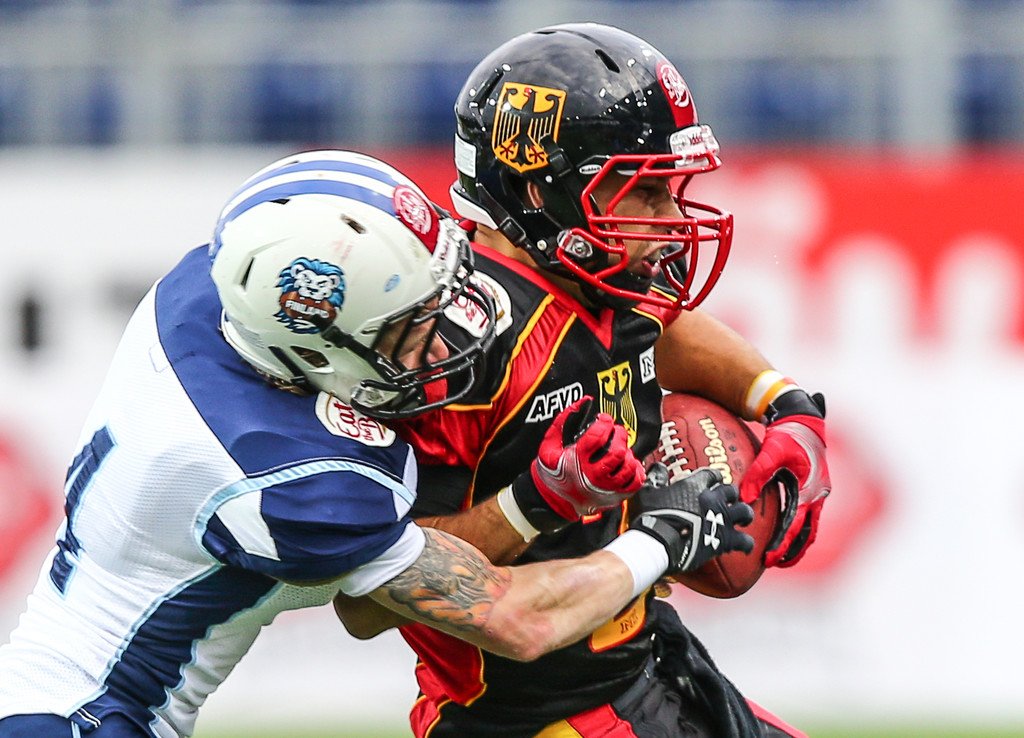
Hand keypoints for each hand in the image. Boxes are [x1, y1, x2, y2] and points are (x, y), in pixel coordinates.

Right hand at [510, 396, 644, 533]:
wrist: (552, 500)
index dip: (604, 422)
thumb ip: (564, 420)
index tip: (603, 419)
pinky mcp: (614, 497)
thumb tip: (583, 402)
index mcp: (577, 460)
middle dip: (619, 436)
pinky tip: (628, 464)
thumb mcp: (549, 444)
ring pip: (628, 468)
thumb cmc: (552, 472)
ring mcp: (605, 488)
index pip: (598, 436)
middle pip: (617, 452)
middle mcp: (593, 475)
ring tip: (620, 448)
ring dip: (628, 453)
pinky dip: (636, 471)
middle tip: (616, 432)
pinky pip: (634, 484)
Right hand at [630, 464, 753, 574]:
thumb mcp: (647, 492)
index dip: (713, 477)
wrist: (659, 541)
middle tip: (726, 500)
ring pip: (744, 512)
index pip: (711, 474)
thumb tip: (659, 467)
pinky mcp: (724, 540)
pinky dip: (745, 543)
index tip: (713, 480)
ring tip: (742, 519)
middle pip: (731, 491)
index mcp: (695, 485)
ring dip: (744, 514)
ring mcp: (721, 520)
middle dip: (730, 495)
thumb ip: (656, 478)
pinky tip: (744, 546)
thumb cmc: (651, 516)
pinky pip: (744, 541)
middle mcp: (713, 500)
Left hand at [740, 390, 829, 567]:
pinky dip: (798, 528)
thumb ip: (757, 474)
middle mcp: (818, 494)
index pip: (795, 525)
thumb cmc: (788, 435)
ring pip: (810, 527)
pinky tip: (786, 533)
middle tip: (775, 564)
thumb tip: (744, 497)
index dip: (782, 544)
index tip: (769, 558)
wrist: (802, 419)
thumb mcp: (771, 451)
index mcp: (810, 489)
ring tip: (781, 557)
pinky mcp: (813, 489)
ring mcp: (817, 493)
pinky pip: (807, 516)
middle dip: (794, 551)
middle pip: (808, 533)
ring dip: (798, 543)